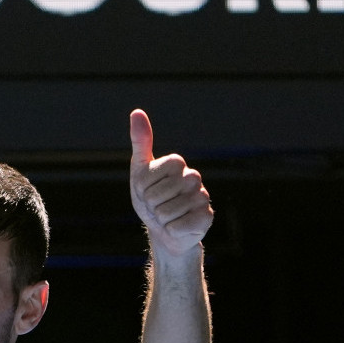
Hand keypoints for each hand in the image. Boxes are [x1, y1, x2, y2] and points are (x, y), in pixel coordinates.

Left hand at [128, 109, 211, 257]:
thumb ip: (140, 142)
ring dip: (161, 219)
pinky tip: (177, 227)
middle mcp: (193, 177)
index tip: (147, 190)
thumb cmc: (150, 199)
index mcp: (177, 163)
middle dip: (151, 205)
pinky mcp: (207, 217)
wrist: (163, 230)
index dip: (143, 187)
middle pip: (157, 195)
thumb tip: (137, 112)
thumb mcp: (140, 171)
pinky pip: (177, 227)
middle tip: (157, 206)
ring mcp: (202, 197)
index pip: (149, 176)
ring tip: (167, 217)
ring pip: (167, 212)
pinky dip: (171, 230)